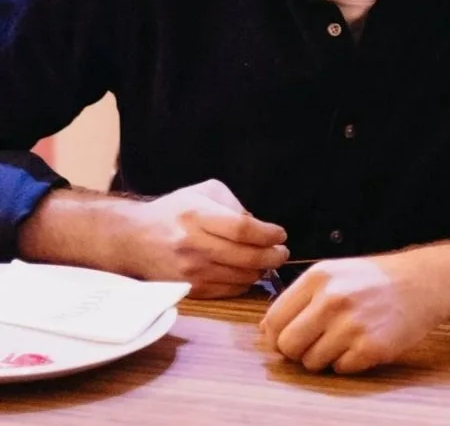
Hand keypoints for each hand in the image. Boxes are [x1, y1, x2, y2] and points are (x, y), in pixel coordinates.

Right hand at [118, 179, 287, 297]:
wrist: (134, 239)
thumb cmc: (175, 211)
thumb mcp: (203, 192)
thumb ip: (233, 203)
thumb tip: (259, 224)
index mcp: (198, 217)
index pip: (244, 229)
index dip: (268, 234)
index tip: (280, 234)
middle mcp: (193, 245)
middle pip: (247, 257)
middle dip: (274, 256)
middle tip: (281, 251)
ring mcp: (190, 271)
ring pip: (242, 277)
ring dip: (261, 270)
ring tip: (266, 261)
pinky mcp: (188, 289)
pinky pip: (229, 290)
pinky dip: (244, 282)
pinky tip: (247, 272)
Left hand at [260, 253, 448, 373]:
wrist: (426, 282)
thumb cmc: (376, 280)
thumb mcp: (336, 274)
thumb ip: (299, 298)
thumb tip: (266, 331)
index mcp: (318, 277)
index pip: (273, 322)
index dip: (278, 336)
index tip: (293, 336)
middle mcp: (333, 298)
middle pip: (287, 346)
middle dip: (298, 351)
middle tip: (318, 342)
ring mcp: (353, 324)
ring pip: (312, 362)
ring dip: (325, 357)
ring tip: (347, 338)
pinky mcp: (372, 346)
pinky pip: (340, 369)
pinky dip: (349, 362)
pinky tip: (364, 342)